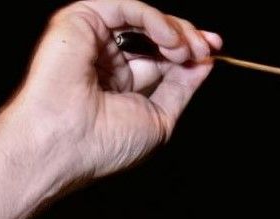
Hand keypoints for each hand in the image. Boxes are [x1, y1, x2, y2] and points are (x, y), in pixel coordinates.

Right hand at [9, 0, 221, 181]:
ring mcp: (92, 38)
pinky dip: (154, 20)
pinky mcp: (81, 19)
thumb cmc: (103, 144)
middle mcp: (103, 59)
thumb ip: (180, 88)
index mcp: (116, 84)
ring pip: (142, 19)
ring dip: (174, 31)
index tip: (212, 52)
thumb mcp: (158, 118)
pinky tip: (171, 41)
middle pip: (153, 35)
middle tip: (208, 47)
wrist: (66, 144)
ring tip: (187, 51)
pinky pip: (127, 8)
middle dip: (186, 36)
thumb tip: (204, 64)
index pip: (158, 57)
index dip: (186, 51)